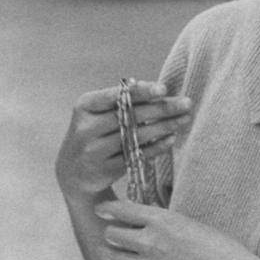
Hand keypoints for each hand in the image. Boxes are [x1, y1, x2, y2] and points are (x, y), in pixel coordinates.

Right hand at [55, 82, 192, 199]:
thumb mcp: (99, 112)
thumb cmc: (95, 131)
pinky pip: (137, 156)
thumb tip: (157, 88)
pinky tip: (172, 137)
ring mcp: (95, 151)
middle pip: (130, 116)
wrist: (73, 171)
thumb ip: (123, 99)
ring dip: (165, 127)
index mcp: (85, 106)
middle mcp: (87, 128)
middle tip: (186, 103)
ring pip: (136, 136)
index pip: (115, 96)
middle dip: (162, 109)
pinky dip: (157, 147)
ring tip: (185, 119)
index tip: (164, 88)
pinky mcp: (105, 170)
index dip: (141, 92)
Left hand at [93, 199, 251, 259]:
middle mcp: (150, 242)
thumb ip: (166, 226)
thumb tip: (144, 228)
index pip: (123, 210)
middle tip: (113, 235)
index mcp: (163, 220)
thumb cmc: (222, 251)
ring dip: (110, 254)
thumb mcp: (192, 226)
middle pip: (113, 234)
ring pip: (113, 257)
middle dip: (112, 233)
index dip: (108, 209)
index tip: (101, 210)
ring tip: (110, 253)